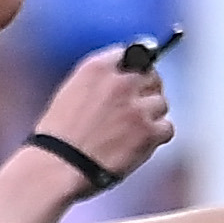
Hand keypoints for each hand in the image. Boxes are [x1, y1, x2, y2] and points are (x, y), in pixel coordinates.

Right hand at [32, 46, 174, 188]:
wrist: (56, 167)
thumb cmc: (57, 139)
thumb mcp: (70, 93)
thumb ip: (98, 82)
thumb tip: (120, 83)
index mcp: (97, 69)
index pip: (132, 54)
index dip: (135, 70)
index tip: (136, 78)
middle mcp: (120, 83)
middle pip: (152, 77)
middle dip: (146, 92)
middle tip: (136, 109)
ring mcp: (137, 107)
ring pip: (161, 103)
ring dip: (151, 116)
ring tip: (132, 131)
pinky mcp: (148, 132)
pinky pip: (166, 128)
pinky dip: (156, 137)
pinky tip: (138, 144)